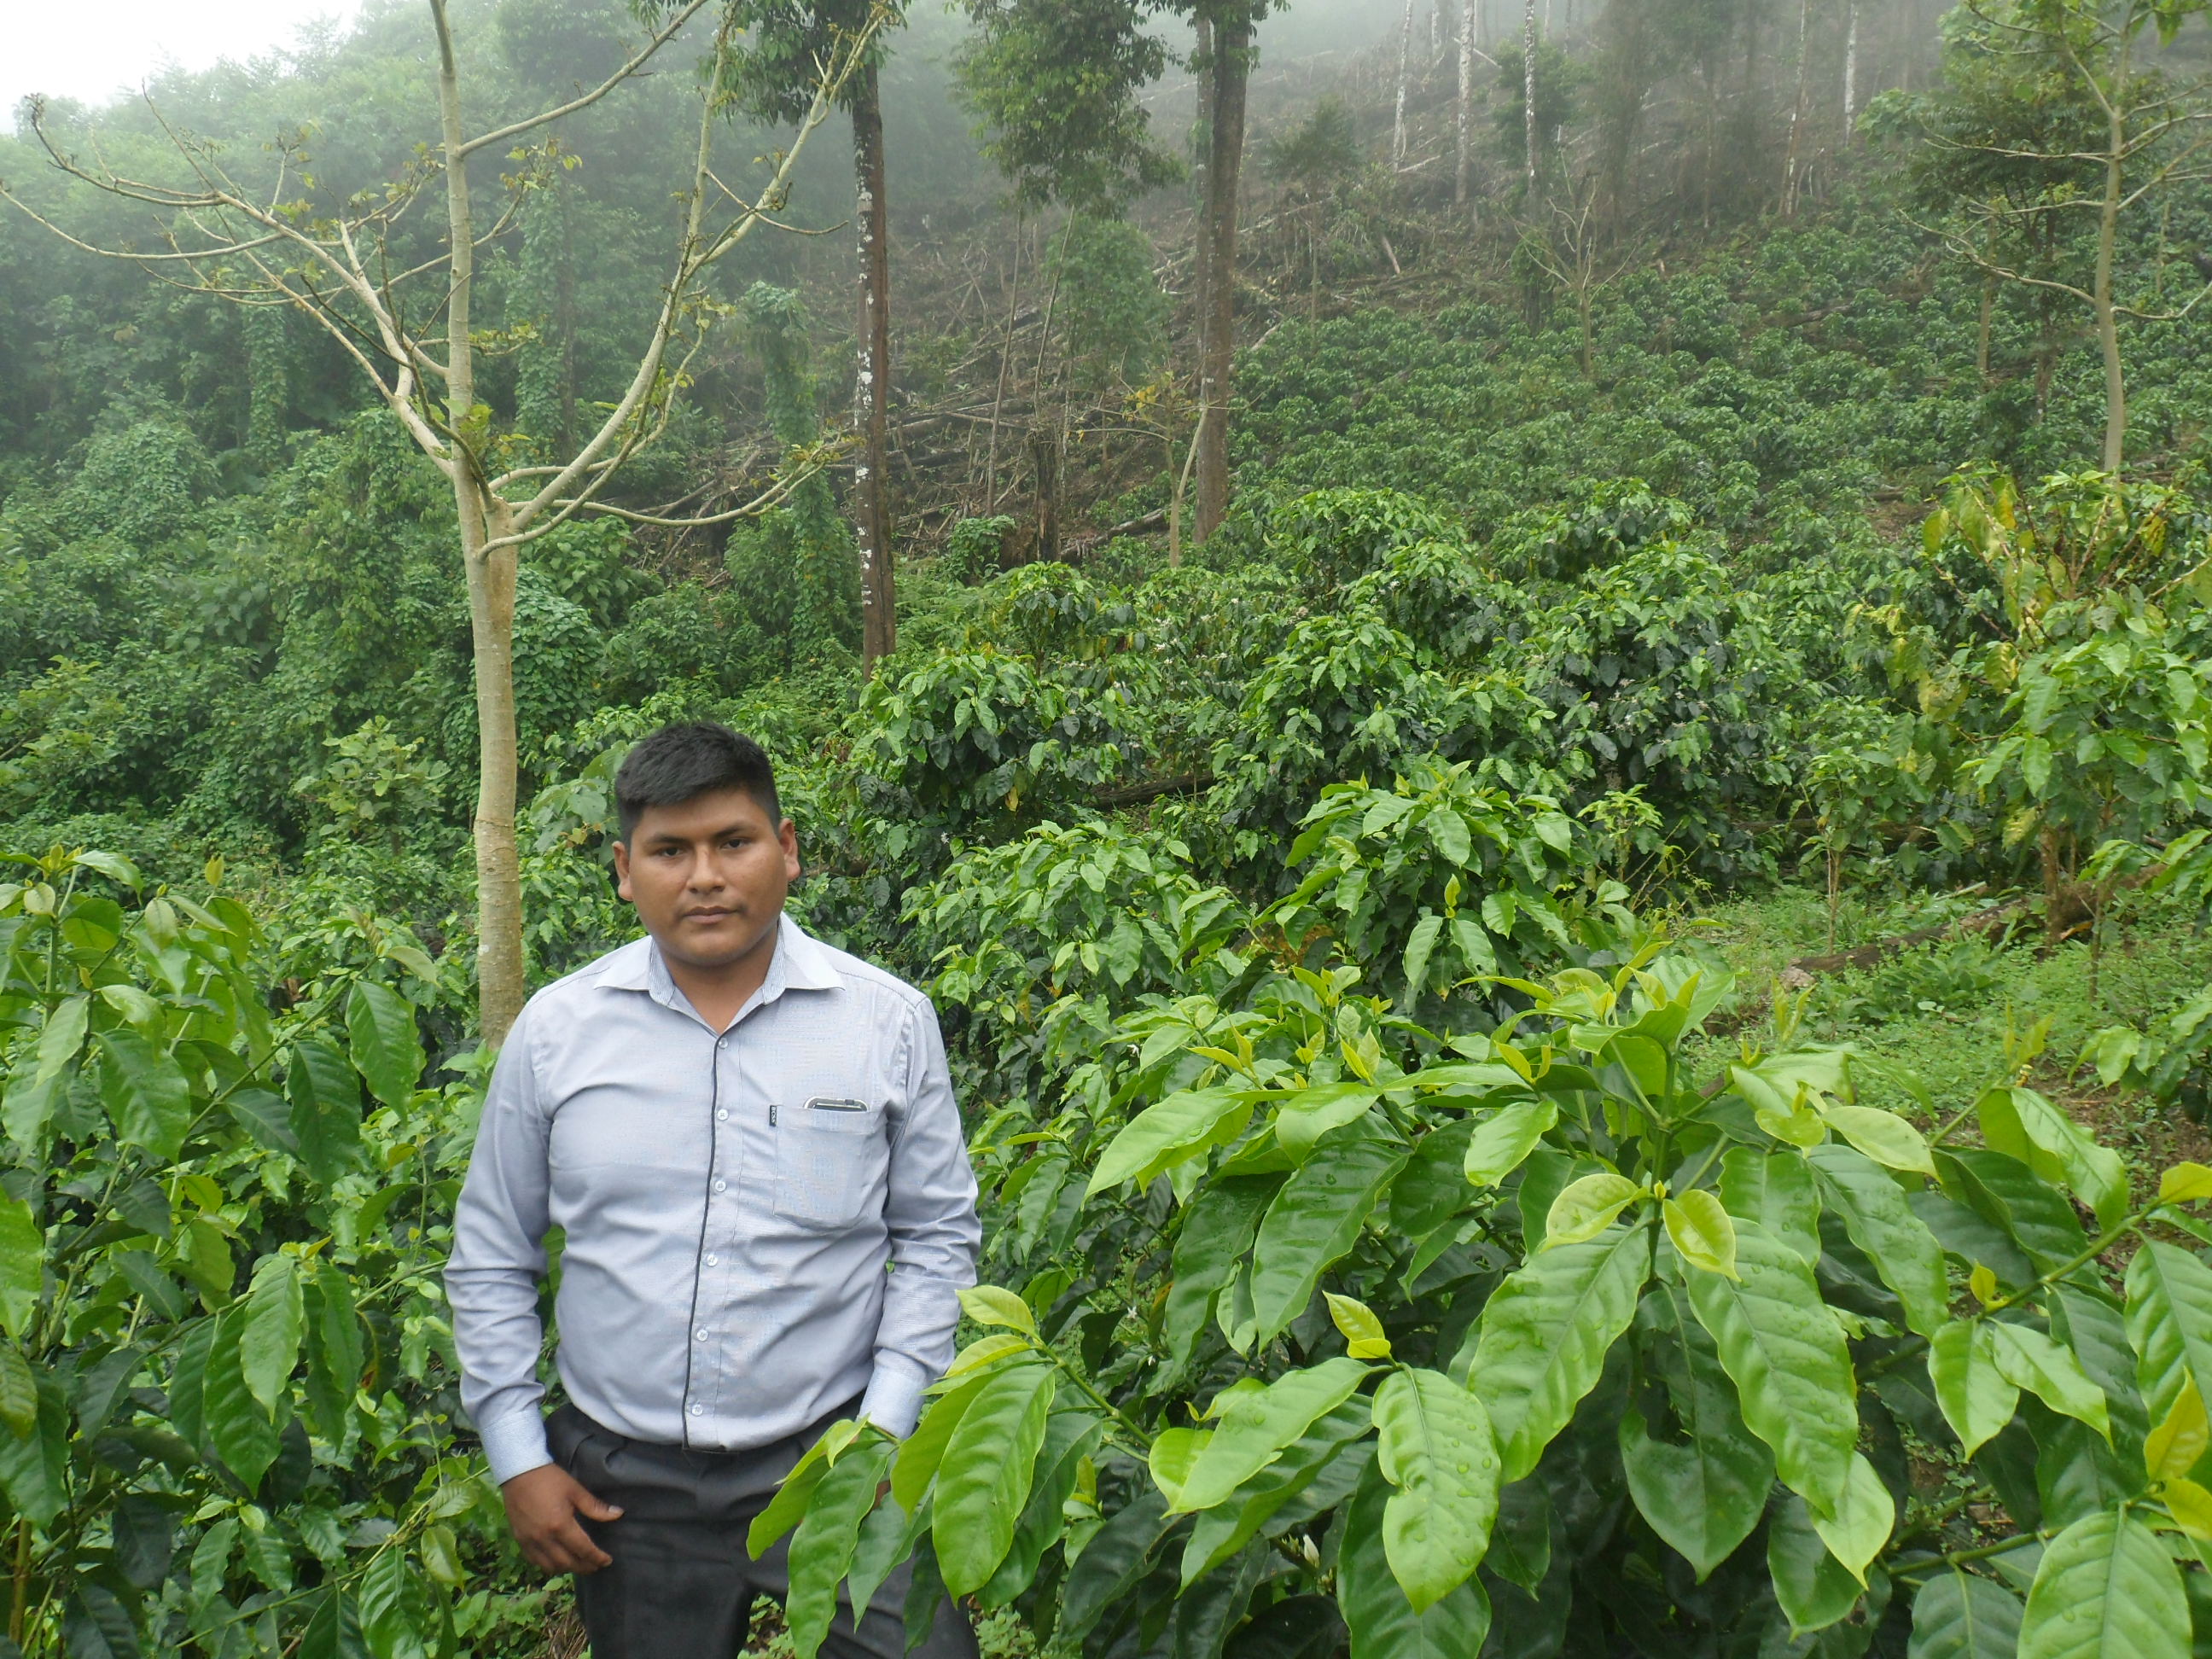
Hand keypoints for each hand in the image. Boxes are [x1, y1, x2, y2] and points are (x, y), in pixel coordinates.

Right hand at [502, 1463, 622, 1575]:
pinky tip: (556, 1561)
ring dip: (567, 1568)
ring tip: (579, 1564)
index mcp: (560, 1525)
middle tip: (596, 1565)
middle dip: (584, 1567)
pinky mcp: (519, 1540)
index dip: (597, 1558)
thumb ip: (595, 1507)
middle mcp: (544, 1538)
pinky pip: (534, 1561)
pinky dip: (548, 1565)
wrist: (520, 1472)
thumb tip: (618, 1514)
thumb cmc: (550, 1479)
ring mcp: (529, 1541)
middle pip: (568, 1563)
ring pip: (550, 1566)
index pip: (583, 1549)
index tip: (607, 1561)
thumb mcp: (575, 1490)